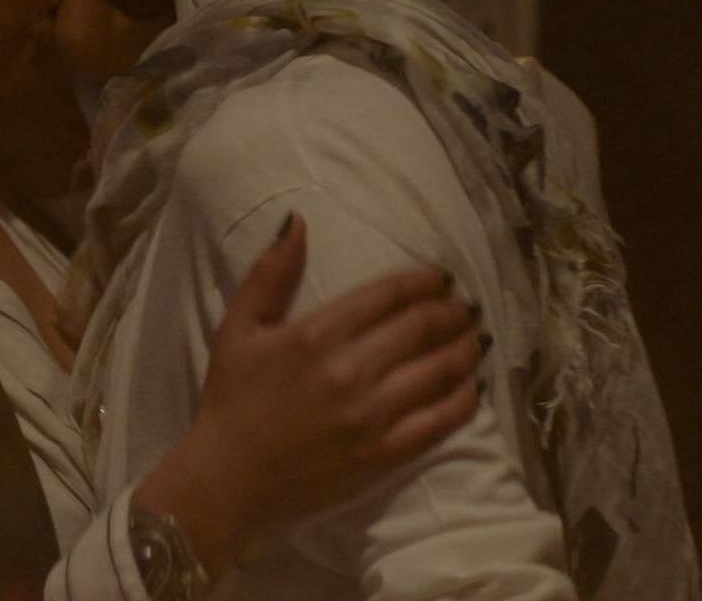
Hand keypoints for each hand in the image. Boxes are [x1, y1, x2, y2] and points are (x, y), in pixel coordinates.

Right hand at [132, 213, 481, 576]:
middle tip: (463, 307)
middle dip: (452, 311)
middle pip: (423, 327)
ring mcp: (371, 416)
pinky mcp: (383, 454)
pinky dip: (463, 400)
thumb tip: (297, 221)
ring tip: (474, 338)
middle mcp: (350, 370)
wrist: (227, 480)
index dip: (424, 280)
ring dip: (465, 348)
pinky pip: (439, 421)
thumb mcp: (237, 328)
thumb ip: (270, 273)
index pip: (389, 295)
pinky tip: (471, 387)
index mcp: (316, 334)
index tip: (442, 277)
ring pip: (440, 370)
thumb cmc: (230, 400)